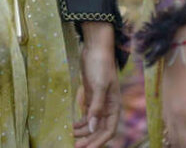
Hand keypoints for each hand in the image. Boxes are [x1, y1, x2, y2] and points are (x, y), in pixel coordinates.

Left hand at [74, 23, 119, 147]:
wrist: (95, 47)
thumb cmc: (100, 65)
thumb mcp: (99, 86)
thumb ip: (96, 107)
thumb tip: (92, 127)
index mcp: (114, 106)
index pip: (108, 131)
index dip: (97, 142)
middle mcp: (107, 107)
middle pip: (99, 129)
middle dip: (89, 139)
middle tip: (75, 146)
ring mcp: (98, 102)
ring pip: (92, 123)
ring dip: (83, 132)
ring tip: (71, 138)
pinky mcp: (90, 96)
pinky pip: (86, 114)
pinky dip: (80, 121)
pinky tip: (72, 127)